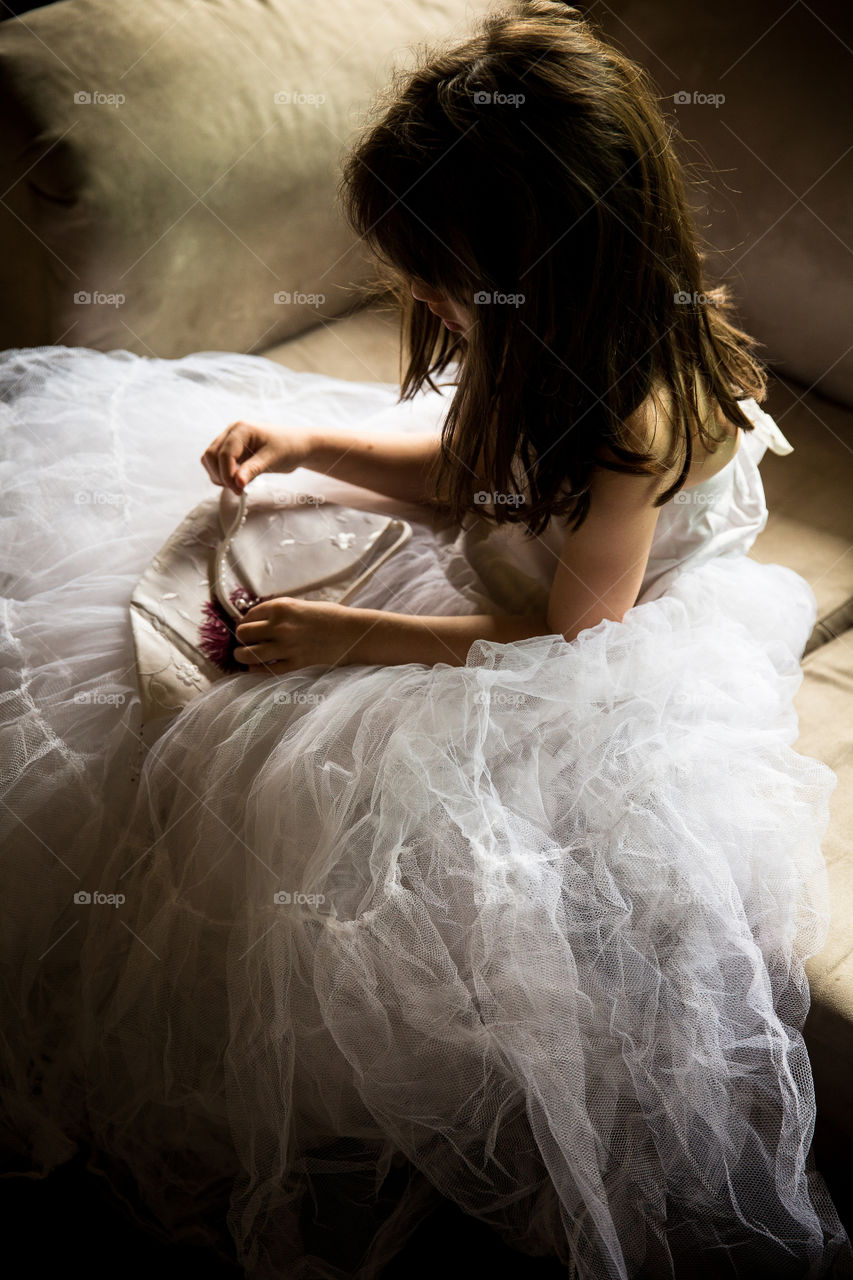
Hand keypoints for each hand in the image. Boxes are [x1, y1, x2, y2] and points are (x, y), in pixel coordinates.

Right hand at [201, 419, 314, 493]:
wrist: (297, 446)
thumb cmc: (288, 448)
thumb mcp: (272, 459)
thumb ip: (252, 470)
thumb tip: (236, 483)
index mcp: (241, 429)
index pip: (224, 454)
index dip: (228, 474)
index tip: (239, 490)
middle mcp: (231, 432)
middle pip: (211, 455)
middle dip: (220, 475)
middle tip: (238, 490)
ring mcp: (229, 440)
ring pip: (209, 459)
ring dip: (218, 475)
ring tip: (237, 486)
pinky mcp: (231, 450)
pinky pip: (216, 463)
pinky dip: (222, 474)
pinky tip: (237, 481)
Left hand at [233, 597, 371, 672]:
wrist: (351, 632)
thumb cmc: (329, 616)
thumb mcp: (300, 605)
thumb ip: (278, 612)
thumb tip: (257, 620)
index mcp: (281, 607)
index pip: (248, 615)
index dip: (244, 622)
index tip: (247, 627)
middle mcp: (279, 626)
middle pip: (243, 633)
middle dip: (241, 638)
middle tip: (245, 641)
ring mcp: (286, 646)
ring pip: (248, 654)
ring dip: (242, 655)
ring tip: (243, 655)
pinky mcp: (294, 663)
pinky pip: (266, 669)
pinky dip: (257, 668)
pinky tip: (256, 666)